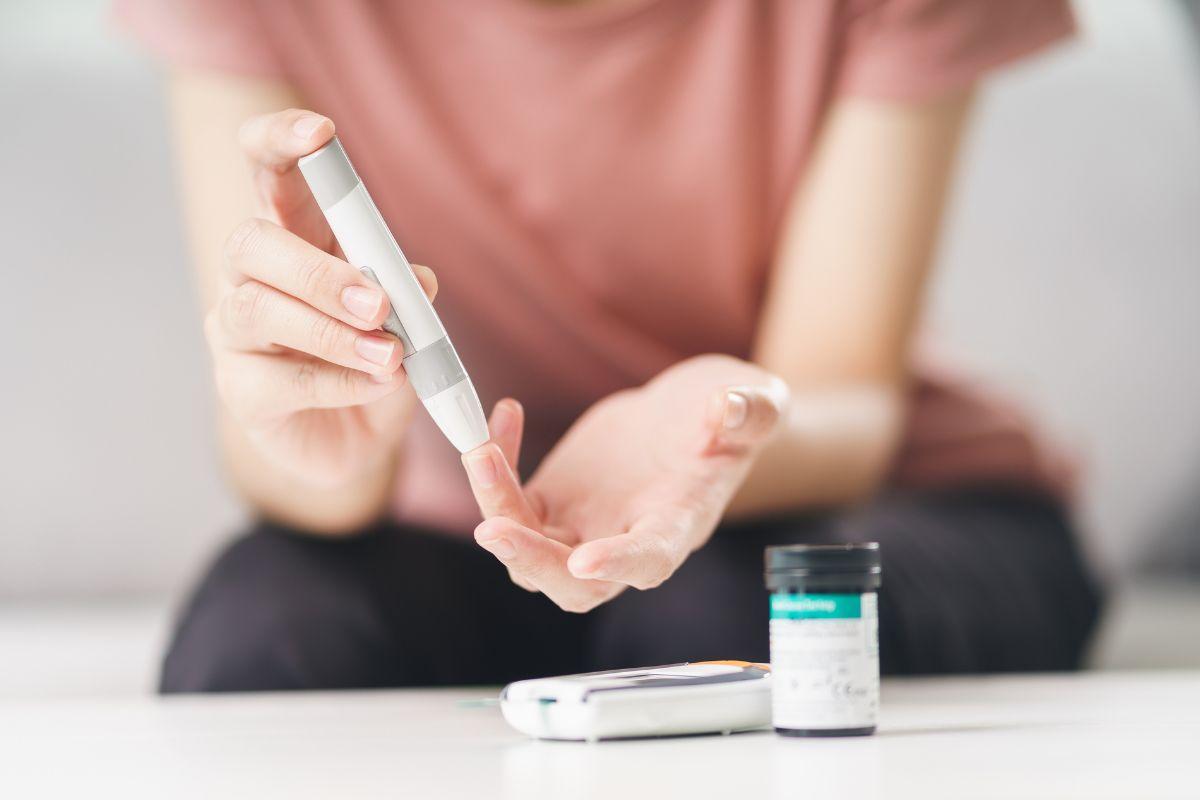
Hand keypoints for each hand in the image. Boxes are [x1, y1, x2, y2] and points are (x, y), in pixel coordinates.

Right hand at [206, 109, 436, 486]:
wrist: (356, 441)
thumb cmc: (374, 360)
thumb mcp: (405, 319)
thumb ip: (408, 292)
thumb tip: (418, 280)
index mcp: (294, 237)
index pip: (269, 170)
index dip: (281, 140)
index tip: (322, 132)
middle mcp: (251, 276)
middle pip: (251, 243)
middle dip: (316, 270)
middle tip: (378, 304)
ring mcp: (235, 333)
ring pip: (257, 311)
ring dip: (330, 333)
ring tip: (390, 355)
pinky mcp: (240, 390)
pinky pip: (279, 380)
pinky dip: (338, 382)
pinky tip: (377, 385)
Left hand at [463, 355, 787, 611]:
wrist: (692, 418)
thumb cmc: (729, 419)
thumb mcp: (756, 406)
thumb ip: (749, 412)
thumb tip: (726, 408)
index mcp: (678, 525)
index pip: (649, 560)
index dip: (619, 564)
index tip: (586, 560)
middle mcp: (625, 540)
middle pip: (572, 584)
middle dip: (530, 561)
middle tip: (493, 528)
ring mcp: (582, 527)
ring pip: (528, 551)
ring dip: (496, 510)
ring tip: (481, 451)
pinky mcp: (553, 502)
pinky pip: (511, 504)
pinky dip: (496, 470)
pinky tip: (506, 415)